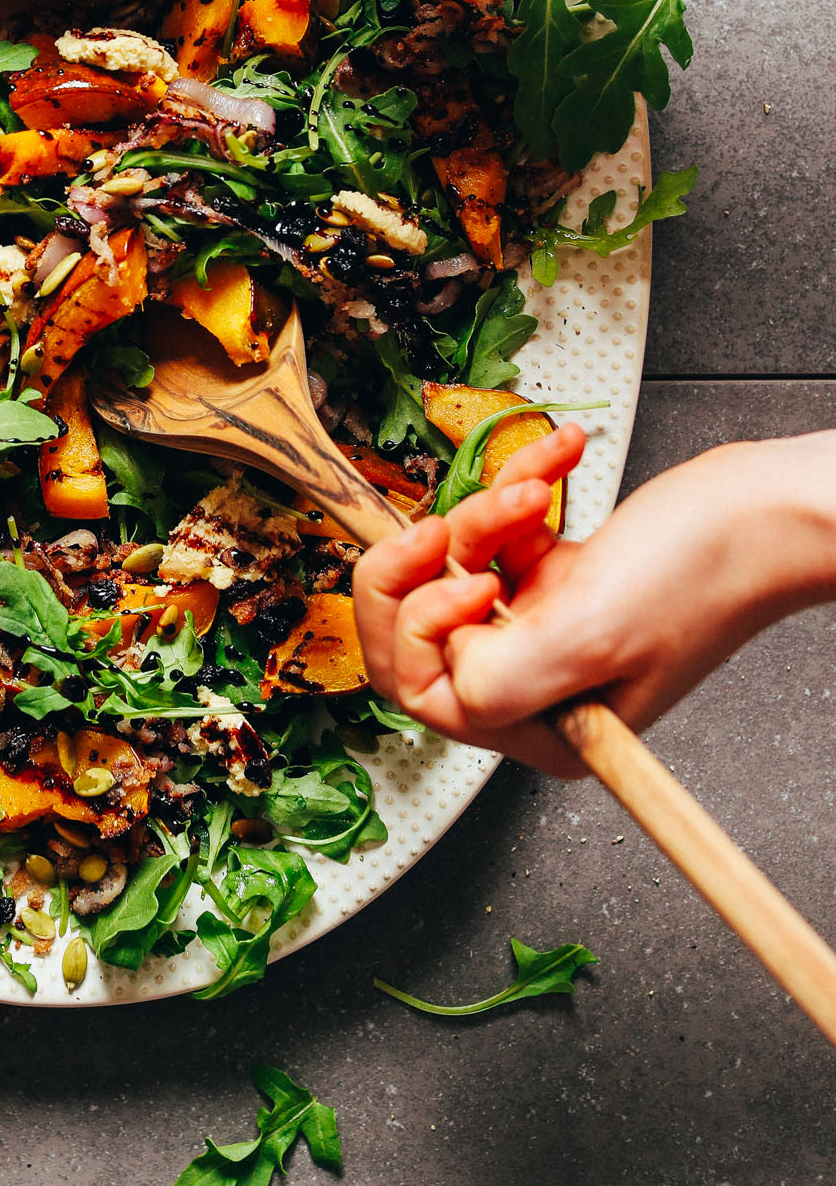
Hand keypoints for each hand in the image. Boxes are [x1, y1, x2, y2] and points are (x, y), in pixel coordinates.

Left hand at [352, 426, 835, 777]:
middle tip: (447, 526)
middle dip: (426, 564)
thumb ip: (498, 675)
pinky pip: (499, 529)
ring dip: (486, 511)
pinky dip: (520, 485)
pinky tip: (557, 461)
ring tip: (535, 492)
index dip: (422, 623)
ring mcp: (544, 625)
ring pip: (454, 565)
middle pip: (419, 628)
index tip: (469, 578)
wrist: (765, 510)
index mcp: (542, 724)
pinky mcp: (558, 575)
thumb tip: (441, 668)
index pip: (421, 689)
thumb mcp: (587, 633)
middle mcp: (536, 682)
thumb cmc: (704, 574)